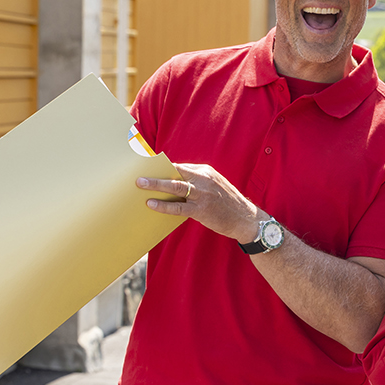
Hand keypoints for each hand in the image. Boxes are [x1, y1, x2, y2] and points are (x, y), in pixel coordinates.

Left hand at [138, 163, 261, 242]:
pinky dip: (164, 205)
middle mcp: (204, 180)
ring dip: (156, 186)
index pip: (179, 166)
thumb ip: (195, 181)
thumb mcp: (213, 185)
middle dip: (155, 174)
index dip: (162, 166)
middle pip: (175, 174)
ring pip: (175, 187)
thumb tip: (170, 182)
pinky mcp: (202, 210)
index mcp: (205, 171)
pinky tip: (152, 204)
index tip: (146, 165)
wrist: (246, 219)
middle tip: (138, 176)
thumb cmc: (226, 203)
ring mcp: (203, 195)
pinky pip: (178, 207)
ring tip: (141, 186)